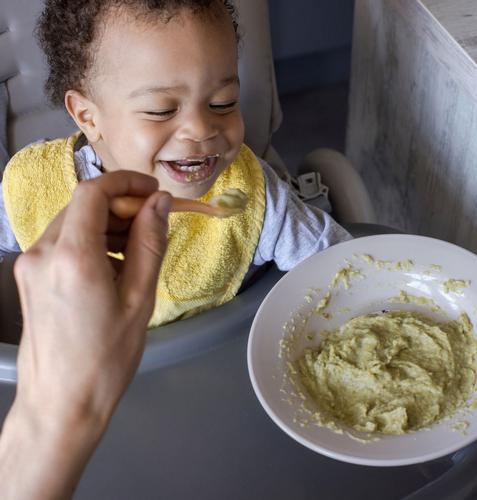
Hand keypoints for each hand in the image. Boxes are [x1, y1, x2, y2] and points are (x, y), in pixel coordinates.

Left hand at [0, 171, 172, 499]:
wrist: (61, 404)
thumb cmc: (104, 360)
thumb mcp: (140, 298)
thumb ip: (149, 243)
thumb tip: (158, 205)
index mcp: (72, 257)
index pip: (93, 192)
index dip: (127, 184)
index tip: (153, 192)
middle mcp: (43, 254)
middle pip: (82, 207)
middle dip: (121, 207)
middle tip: (155, 224)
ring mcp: (30, 266)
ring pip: (72, 224)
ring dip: (108, 226)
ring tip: (139, 252)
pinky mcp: (29, 279)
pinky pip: (63, 245)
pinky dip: (92, 244)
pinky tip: (115, 267)